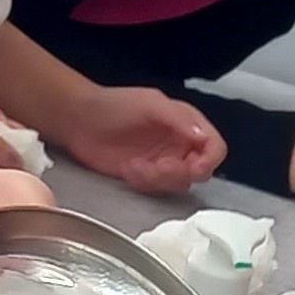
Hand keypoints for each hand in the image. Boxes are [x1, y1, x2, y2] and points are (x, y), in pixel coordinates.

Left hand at [56, 85, 225, 194]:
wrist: (80, 119)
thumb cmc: (114, 105)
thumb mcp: (150, 105)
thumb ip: (178, 119)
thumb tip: (202, 137)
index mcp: (186, 123)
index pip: (214, 147)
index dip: (210, 160)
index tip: (194, 167)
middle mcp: (179, 144)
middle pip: (199, 171)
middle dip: (178, 173)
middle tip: (157, 166)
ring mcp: (163, 162)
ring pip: (178, 184)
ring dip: (158, 179)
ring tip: (135, 166)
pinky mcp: (146, 176)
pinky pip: (156, 190)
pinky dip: (143, 183)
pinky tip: (128, 169)